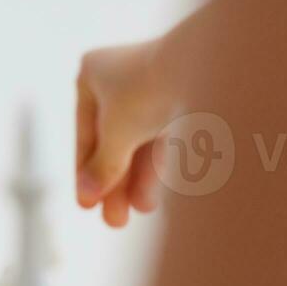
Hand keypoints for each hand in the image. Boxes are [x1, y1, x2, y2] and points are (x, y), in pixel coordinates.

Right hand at [75, 38, 173, 226]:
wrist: (202, 64)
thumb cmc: (144, 93)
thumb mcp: (115, 136)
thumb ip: (102, 167)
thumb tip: (85, 195)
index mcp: (91, 74)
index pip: (83, 132)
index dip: (85, 171)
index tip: (86, 205)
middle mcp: (118, 75)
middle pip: (112, 140)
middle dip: (114, 182)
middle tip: (113, 221)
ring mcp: (150, 86)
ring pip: (138, 142)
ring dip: (136, 179)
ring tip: (139, 213)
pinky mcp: (179, 97)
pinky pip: (160, 138)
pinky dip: (155, 166)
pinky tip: (152, 197)